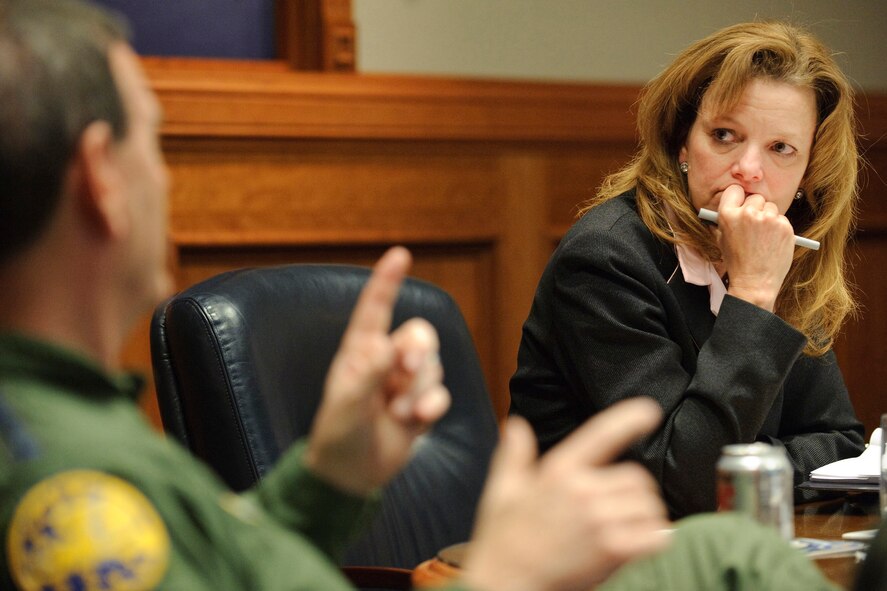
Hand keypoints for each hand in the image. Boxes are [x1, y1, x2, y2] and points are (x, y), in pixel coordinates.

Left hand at [305, 247, 450, 494]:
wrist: (350, 476)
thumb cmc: (337, 437)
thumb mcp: (345, 407)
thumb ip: (365, 377)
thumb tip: (385, 347)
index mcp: (359, 352)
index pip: (375, 309)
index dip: (387, 282)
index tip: (400, 255)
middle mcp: (385, 362)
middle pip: (419, 335)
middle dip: (419, 351)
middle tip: (405, 371)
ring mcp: (404, 384)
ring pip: (433, 366)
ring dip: (419, 391)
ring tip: (397, 415)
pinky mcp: (420, 405)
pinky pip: (441, 392)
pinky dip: (432, 406)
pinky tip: (416, 422)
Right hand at [462, 398, 670, 590]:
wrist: (507, 584)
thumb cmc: (503, 540)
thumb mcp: (502, 490)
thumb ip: (514, 455)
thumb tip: (515, 426)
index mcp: (559, 470)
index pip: (601, 434)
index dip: (628, 418)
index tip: (649, 410)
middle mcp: (582, 490)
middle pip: (637, 478)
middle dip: (636, 492)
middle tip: (622, 508)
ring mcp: (599, 519)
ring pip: (648, 505)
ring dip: (647, 516)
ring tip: (629, 528)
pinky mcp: (612, 549)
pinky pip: (655, 535)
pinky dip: (655, 538)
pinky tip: (641, 544)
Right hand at [716, 184, 794, 310]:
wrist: (755, 281)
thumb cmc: (737, 262)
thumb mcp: (721, 239)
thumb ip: (725, 221)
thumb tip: (730, 206)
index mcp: (728, 215)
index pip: (735, 190)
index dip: (738, 198)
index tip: (740, 203)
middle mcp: (748, 213)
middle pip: (755, 198)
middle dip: (755, 208)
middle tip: (754, 225)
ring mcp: (768, 219)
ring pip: (771, 207)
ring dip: (768, 217)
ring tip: (763, 236)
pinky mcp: (784, 226)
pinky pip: (782, 219)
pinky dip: (779, 227)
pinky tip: (772, 241)